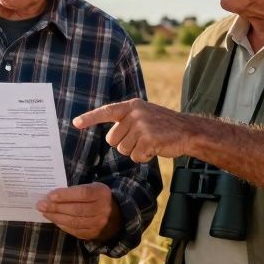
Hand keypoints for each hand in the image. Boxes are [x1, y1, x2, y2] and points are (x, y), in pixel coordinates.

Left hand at [36, 182, 118, 241]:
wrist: (113, 215)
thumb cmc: (95, 197)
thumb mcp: (91, 187)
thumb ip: (76, 190)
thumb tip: (52, 195)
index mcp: (101, 193)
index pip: (83, 194)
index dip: (66, 195)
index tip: (50, 196)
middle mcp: (102, 209)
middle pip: (76, 209)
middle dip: (56, 207)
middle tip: (41, 205)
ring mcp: (99, 223)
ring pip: (74, 221)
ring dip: (56, 217)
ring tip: (45, 212)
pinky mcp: (93, 233)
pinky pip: (75, 230)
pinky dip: (62, 225)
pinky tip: (54, 220)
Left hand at [73, 99, 193, 162]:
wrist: (188, 131)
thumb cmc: (164, 126)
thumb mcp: (145, 115)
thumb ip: (128, 120)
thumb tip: (110, 136)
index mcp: (132, 106)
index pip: (106, 111)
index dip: (90, 118)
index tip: (75, 123)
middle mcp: (135, 113)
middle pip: (112, 139)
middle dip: (123, 144)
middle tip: (140, 140)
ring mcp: (142, 125)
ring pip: (123, 149)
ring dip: (135, 151)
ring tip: (149, 143)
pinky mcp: (149, 138)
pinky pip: (136, 156)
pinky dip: (144, 157)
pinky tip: (155, 149)